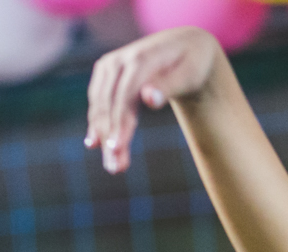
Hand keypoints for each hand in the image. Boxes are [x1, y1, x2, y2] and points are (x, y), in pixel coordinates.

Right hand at [85, 26, 222, 173]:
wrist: (185, 45)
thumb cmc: (193, 64)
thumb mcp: (189, 74)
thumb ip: (168, 86)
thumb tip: (148, 98)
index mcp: (140, 58)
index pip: (125, 95)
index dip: (120, 122)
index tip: (118, 148)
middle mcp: (119, 61)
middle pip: (110, 104)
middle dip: (112, 137)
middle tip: (116, 169)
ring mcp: (109, 65)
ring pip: (100, 105)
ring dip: (103, 136)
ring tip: (113, 166)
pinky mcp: (105, 73)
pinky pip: (98, 102)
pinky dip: (97, 123)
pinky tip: (95, 144)